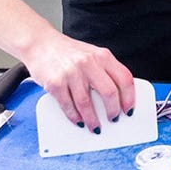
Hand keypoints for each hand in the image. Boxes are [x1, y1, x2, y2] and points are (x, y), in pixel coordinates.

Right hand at [20, 32, 134, 132]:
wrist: (40, 43)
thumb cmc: (67, 51)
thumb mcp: (93, 55)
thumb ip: (105, 70)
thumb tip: (117, 96)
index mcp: (103, 56)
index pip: (124, 78)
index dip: (130, 97)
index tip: (129, 109)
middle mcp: (89, 63)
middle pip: (109, 93)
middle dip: (113, 111)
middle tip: (113, 119)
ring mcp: (71, 73)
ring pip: (87, 104)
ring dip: (92, 120)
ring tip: (95, 126)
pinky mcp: (55, 83)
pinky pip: (68, 105)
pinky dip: (75, 117)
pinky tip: (78, 120)